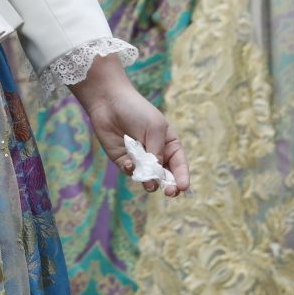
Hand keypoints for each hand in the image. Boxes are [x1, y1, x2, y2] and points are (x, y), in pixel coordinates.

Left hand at [69, 56, 188, 197]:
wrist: (109, 103)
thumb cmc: (137, 111)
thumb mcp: (155, 128)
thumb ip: (157, 152)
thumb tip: (156, 174)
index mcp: (169, 145)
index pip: (180, 165)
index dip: (183, 177)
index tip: (183, 188)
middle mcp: (156, 155)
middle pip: (166, 177)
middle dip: (169, 186)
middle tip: (169, 192)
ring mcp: (140, 160)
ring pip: (148, 179)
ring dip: (150, 182)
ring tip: (149, 182)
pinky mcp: (124, 162)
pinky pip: (131, 173)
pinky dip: (131, 171)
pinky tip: (128, 163)